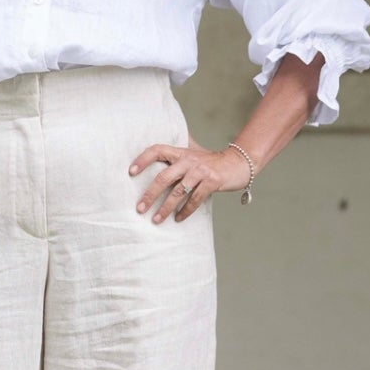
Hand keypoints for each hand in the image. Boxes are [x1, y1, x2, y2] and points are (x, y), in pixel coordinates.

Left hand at [128, 138, 250, 223]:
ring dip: (165, 208)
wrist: (238, 163)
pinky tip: (178, 219)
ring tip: (155, 220)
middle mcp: (189, 160)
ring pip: (178, 192)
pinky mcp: (212, 182)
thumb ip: (177, 155)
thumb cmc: (211, 161)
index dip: (142, 159)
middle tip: (140, 208)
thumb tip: (156, 157)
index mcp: (181, 152)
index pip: (157, 150)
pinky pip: (195, 200)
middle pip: (164, 177)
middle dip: (150, 195)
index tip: (130, 172)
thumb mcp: (193, 153)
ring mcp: (200, 171)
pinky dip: (185, 211)